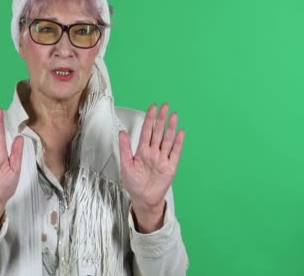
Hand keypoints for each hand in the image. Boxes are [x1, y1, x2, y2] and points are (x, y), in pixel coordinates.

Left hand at [119, 103, 185, 230]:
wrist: (143, 199)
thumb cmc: (133, 183)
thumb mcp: (126, 165)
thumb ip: (125, 148)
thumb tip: (122, 132)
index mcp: (142, 151)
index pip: (147, 131)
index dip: (149, 119)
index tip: (152, 107)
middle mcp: (153, 152)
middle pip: (158, 132)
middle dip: (161, 119)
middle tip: (164, 106)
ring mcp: (163, 158)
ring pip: (167, 139)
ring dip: (170, 127)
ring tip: (173, 115)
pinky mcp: (171, 166)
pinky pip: (175, 152)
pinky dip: (178, 142)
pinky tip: (181, 132)